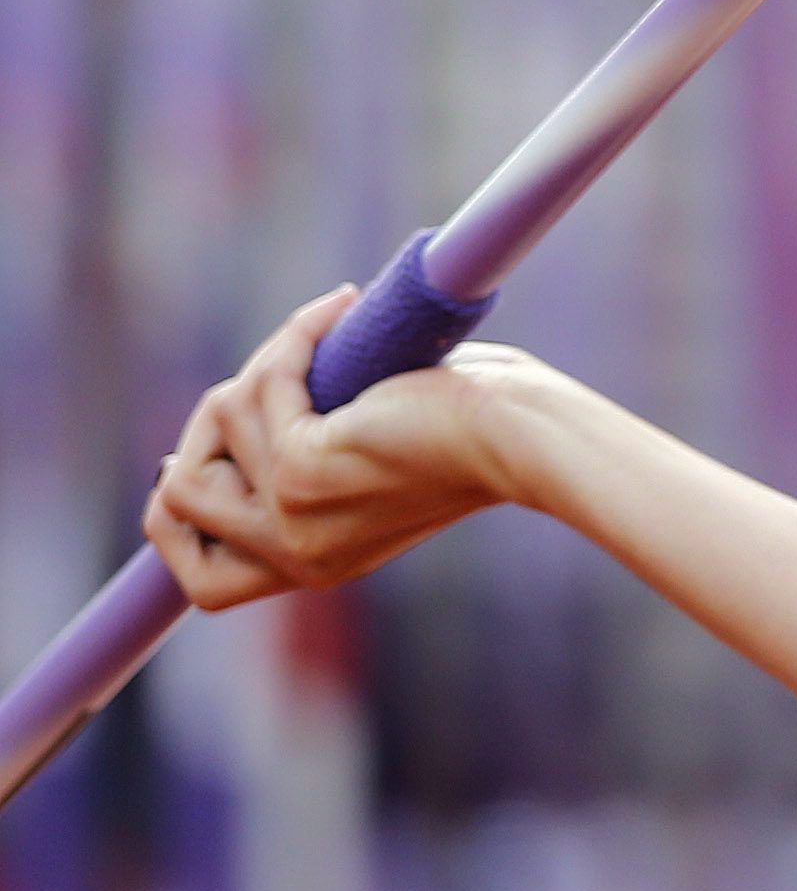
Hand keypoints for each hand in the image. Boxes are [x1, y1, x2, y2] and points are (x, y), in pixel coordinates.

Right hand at [141, 286, 556, 608]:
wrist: (529, 433)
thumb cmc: (478, 427)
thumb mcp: (372, 464)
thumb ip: (304, 462)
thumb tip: (233, 412)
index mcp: (314, 566)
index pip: (207, 583)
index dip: (173, 525)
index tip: (177, 465)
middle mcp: (296, 557)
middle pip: (175, 504)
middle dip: (208, 425)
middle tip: (275, 371)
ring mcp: (293, 519)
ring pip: (213, 430)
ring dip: (264, 364)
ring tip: (330, 327)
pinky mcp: (305, 471)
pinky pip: (263, 388)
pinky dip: (295, 337)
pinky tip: (342, 307)